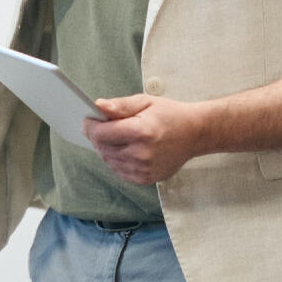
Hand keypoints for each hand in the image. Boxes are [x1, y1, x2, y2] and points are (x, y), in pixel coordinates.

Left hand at [82, 93, 209, 184]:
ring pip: (109, 161)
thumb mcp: (145, 102)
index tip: (87, 120)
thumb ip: (120, 105)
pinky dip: (116, 160)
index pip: (102, 134)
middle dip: (97, 137)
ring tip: (115, 137)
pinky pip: (119, 171)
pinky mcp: (146, 179)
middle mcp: (141, 153)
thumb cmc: (169, 115)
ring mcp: (144, 169)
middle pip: (103, 148)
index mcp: (141, 131)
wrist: (194, 134)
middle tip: (100, 126)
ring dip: (105, 149)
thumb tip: (98, 106)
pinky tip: (124, 149)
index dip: (90, 126)